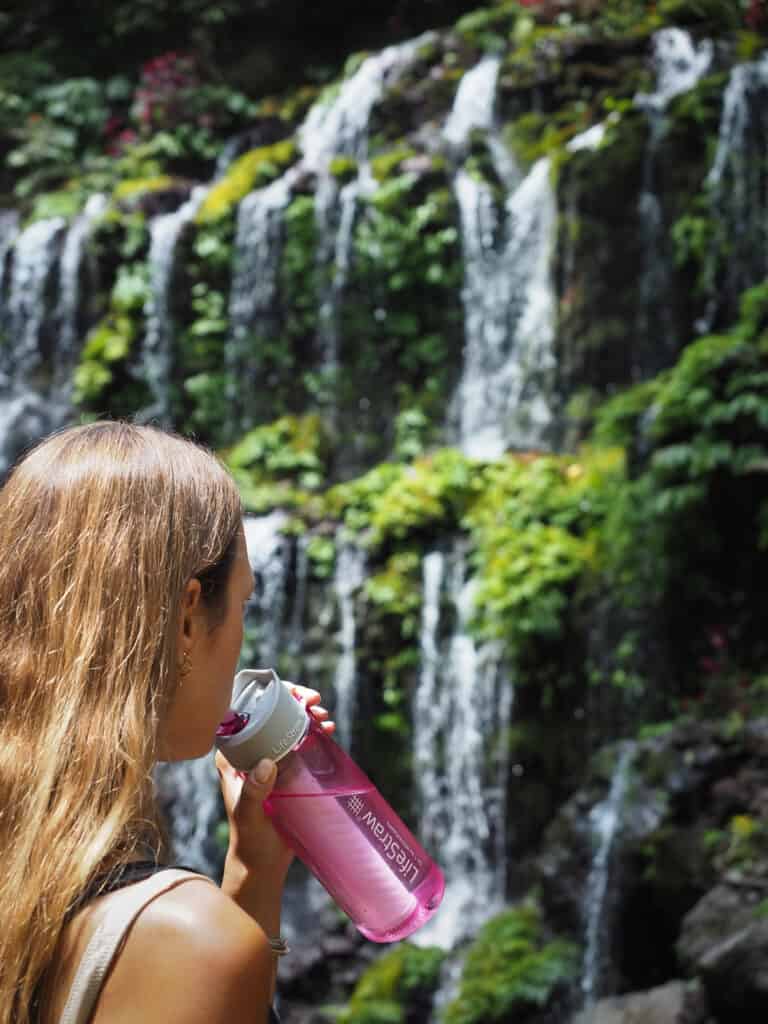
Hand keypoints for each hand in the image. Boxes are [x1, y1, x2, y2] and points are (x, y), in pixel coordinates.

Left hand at [216, 682, 334, 880]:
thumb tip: (267, 763)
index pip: (245, 712)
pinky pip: (300, 743)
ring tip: (325, 717)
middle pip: (270, 714)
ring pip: (287, 725)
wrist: (262, 864)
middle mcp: (249, 752)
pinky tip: (328, 730)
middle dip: (294, 701)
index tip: (291, 693)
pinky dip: (314, 732)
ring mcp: (269, 760)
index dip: (268, 696)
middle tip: (315, 702)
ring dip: (306, 715)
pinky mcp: (287, 770)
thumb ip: (254, 792)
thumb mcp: (249, 815)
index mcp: (232, 755)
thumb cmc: (249, 840)